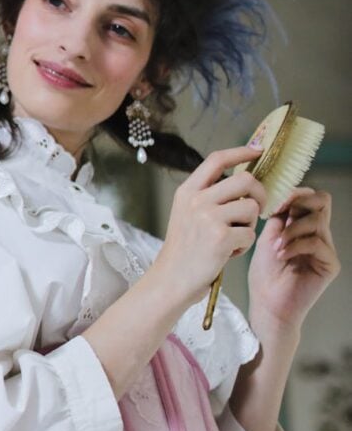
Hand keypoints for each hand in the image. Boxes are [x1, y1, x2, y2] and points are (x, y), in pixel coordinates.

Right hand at [157, 146, 266, 305]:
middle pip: (244, 180)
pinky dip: (245, 245)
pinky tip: (229, 252)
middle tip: (257, 208)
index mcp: (187, 191)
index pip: (217, 159)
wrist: (171, 280)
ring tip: (235, 237)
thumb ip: (208, 195)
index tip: (257, 151)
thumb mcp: (186, 214)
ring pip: (251, 208)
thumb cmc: (184, 250)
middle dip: (259, 193)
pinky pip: (250, 233)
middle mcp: (197, 200)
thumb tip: (243, 180)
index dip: (241, 152)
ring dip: (250, 224)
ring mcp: (208, 218)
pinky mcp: (221, 237)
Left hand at [248, 187, 339, 331]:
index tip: (276, 203)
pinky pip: (317, 242)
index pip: (311, 198)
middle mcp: (318, 235)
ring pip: (318, 220)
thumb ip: (280, 217)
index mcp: (302, 227)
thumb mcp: (268, 238)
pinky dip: (296, 245)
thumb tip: (287, 197)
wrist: (267, 304)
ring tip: (276, 247)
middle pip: (323, 201)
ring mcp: (326, 249)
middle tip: (281, 214)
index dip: (295, 193)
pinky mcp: (330, 264)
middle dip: (299, 203)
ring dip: (292, 230)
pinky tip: (282, 256)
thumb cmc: (265, 275)